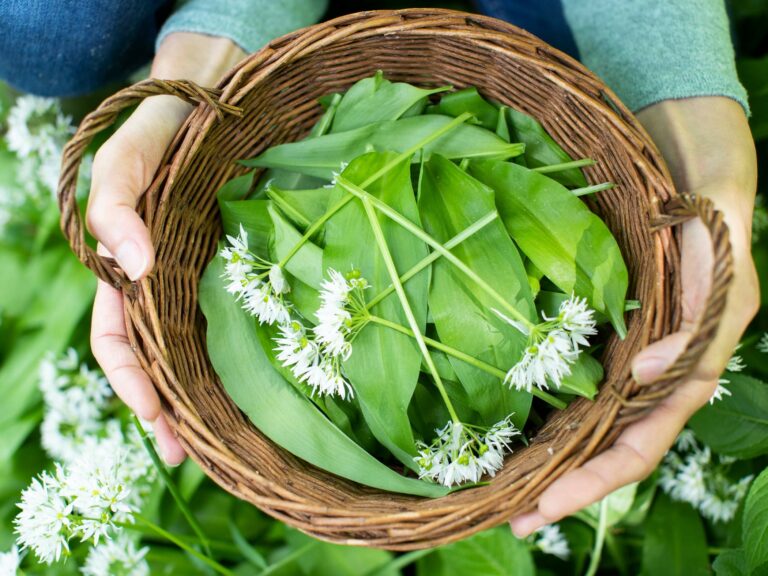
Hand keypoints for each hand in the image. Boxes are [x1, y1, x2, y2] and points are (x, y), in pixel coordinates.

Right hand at [88, 33, 244, 464]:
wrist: (218, 98)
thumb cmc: (163, 129)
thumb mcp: (128, 158)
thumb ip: (116, 205)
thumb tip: (134, 266)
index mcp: (125, 269)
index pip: (116, 340)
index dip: (130, 383)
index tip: (157, 421)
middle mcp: (165, 283)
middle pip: (158, 360)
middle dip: (169, 410)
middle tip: (193, 456)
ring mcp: (205, 279)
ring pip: (198, 350)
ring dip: (206, 396)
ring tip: (226, 441)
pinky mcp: (243, 269)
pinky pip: (238, 320)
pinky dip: (242, 357)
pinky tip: (263, 385)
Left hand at [510, 96, 758, 535]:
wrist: (690, 175)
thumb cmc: (709, 216)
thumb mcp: (718, 260)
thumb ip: (698, 321)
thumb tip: (650, 377)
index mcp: (690, 370)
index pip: (643, 443)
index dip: (598, 479)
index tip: (548, 504)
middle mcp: (658, 376)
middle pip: (613, 449)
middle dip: (569, 489)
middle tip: (516, 519)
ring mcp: (632, 360)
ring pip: (595, 425)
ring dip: (556, 463)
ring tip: (509, 493)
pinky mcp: (609, 338)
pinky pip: (582, 387)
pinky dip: (555, 417)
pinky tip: (521, 432)